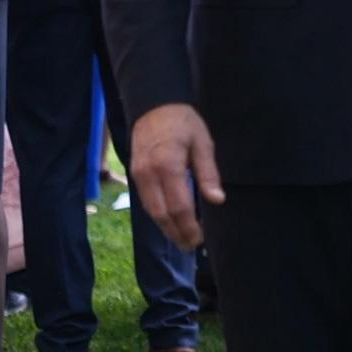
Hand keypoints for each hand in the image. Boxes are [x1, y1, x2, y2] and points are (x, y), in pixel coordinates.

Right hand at [130, 103, 223, 250]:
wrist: (153, 105)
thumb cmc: (183, 123)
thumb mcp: (203, 143)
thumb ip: (208, 173)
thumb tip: (217, 200)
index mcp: (168, 166)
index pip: (179, 206)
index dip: (189, 226)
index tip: (200, 239)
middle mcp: (149, 174)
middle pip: (161, 214)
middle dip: (176, 233)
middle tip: (191, 247)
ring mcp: (138, 175)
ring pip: (150, 210)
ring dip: (165, 228)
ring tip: (181, 240)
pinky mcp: (134, 173)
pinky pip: (145, 201)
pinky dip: (157, 215)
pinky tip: (169, 222)